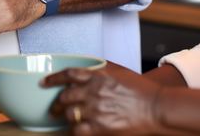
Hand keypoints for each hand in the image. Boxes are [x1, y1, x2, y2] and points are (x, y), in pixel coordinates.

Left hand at [41, 61, 161, 135]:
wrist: (154, 106)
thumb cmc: (140, 89)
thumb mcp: (120, 71)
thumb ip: (102, 69)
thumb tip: (88, 69)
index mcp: (99, 75)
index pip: (69, 74)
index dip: (53, 78)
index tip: (44, 82)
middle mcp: (94, 92)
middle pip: (64, 96)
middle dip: (56, 103)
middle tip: (54, 108)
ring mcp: (96, 111)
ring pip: (68, 114)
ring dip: (65, 117)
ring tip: (67, 119)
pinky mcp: (100, 128)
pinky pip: (76, 131)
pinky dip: (73, 130)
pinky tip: (76, 129)